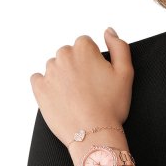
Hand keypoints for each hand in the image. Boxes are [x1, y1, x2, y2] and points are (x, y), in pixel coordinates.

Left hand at [30, 28, 133, 146]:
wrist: (93, 133)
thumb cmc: (112, 105)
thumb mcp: (126, 73)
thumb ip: (119, 46)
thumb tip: (108, 31)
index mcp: (83, 48)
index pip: (85, 44)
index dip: (94, 60)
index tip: (99, 77)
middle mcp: (63, 55)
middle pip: (69, 54)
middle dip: (77, 66)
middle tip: (89, 88)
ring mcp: (49, 72)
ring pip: (55, 67)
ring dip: (63, 76)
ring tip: (76, 96)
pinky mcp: (39, 89)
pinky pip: (39, 79)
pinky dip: (47, 85)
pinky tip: (60, 97)